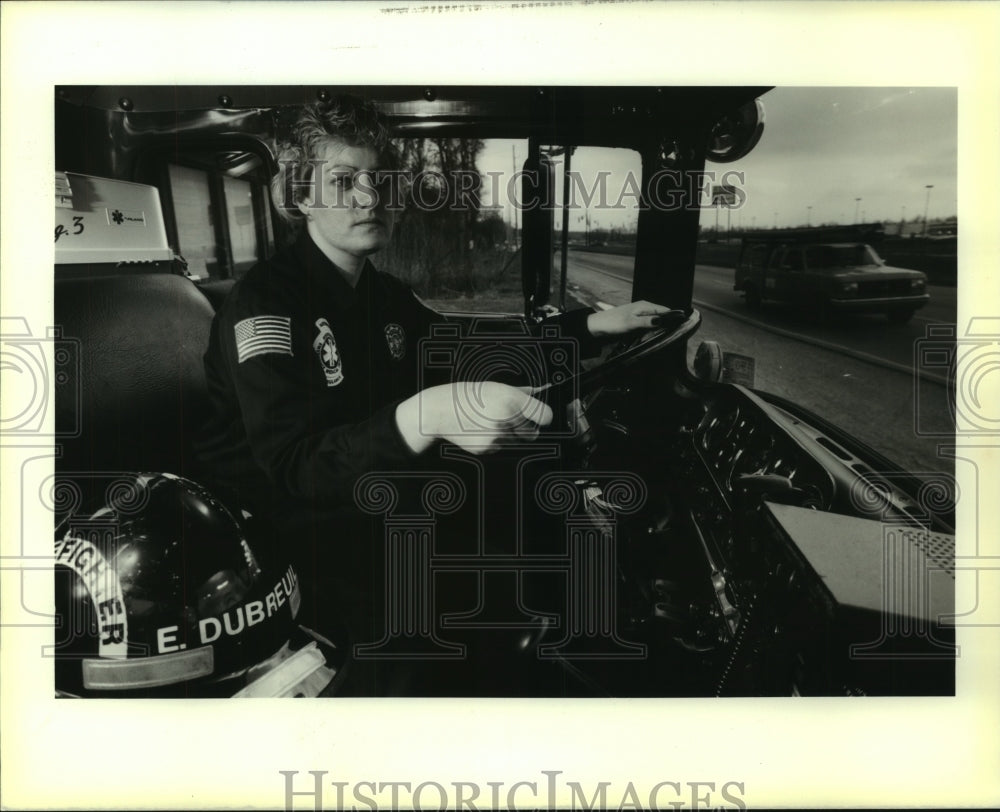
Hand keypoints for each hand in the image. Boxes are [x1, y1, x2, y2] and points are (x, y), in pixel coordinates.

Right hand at [396, 382, 552, 454]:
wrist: (440, 410)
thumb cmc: (468, 395)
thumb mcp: (495, 387)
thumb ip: (520, 392)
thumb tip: (541, 391)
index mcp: (512, 400)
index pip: (545, 416)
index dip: (543, 418)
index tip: (540, 418)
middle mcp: (507, 419)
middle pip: (533, 433)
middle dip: (526, 429)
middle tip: (511, 420)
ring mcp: (497, 436)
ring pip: (516, 442)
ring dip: (508, 435)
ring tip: (489, 422)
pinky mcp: (487, 448)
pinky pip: (499, 448)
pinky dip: (493, 441)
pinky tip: (479, 431)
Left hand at [585, 301, 675, 336]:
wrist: (597, 326)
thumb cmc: (613, 323)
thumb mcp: (631, 323)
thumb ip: (646, 322)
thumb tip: (662, 320)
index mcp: (645, 305)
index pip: (666, 310)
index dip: (674, 318)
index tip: (682, 328)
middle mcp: (644, 309)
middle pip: (662, 316)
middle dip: (668, 325)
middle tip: (675, 337)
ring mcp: (640, 316)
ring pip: (656, 322)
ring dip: (660, 329)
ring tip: (667, 339)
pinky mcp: (636, 323)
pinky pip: (649, 326)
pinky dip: (652, 331)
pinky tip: (654, 338)